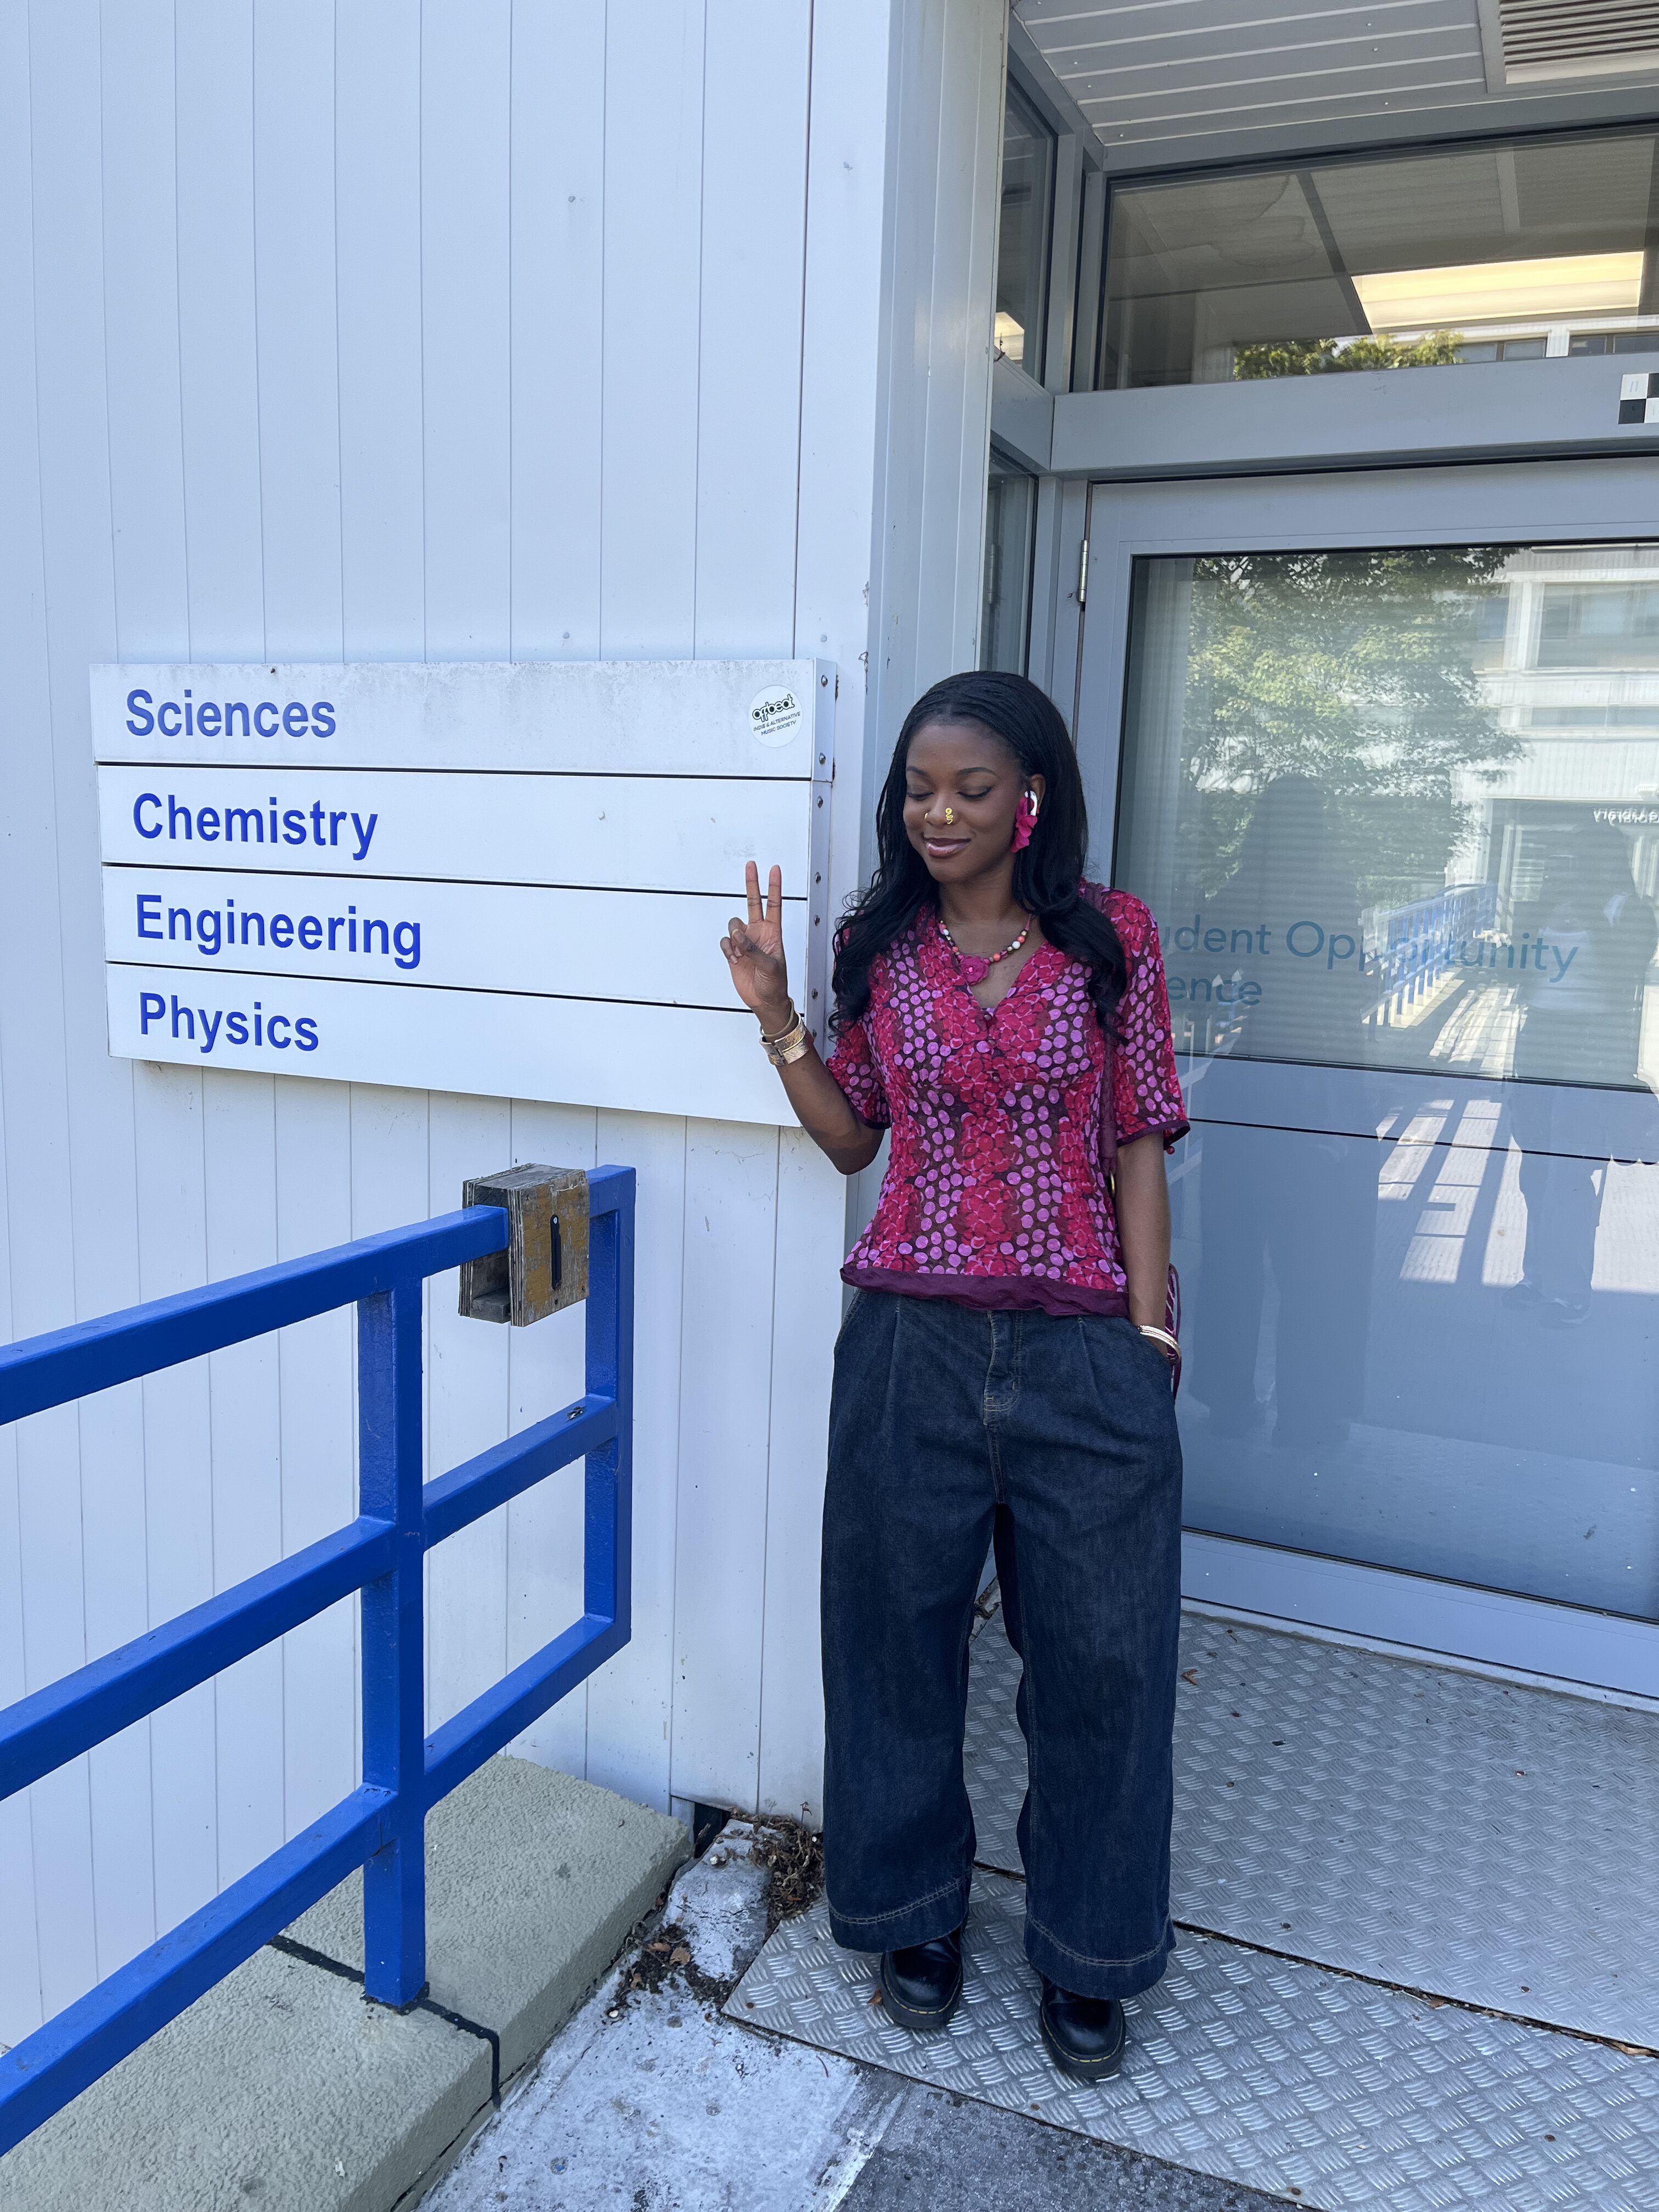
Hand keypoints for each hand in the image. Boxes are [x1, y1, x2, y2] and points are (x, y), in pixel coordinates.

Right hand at [722, 862, 790, 1026]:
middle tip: (751, 865)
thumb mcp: (771, 966)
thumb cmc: (775, 984)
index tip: (774, 870)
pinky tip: (735, 960)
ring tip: (739, 954)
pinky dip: (727, 949)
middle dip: (752, 884)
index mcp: (773, 933)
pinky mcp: (733, 952)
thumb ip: (754, 949)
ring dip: (734, 938)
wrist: (764, 1000)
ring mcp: (745, 942)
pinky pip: (725, 942)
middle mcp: (758, 933)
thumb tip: (739, 935)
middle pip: (753, 903)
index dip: (774, 887)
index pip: (774, 905)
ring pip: (733, 925)